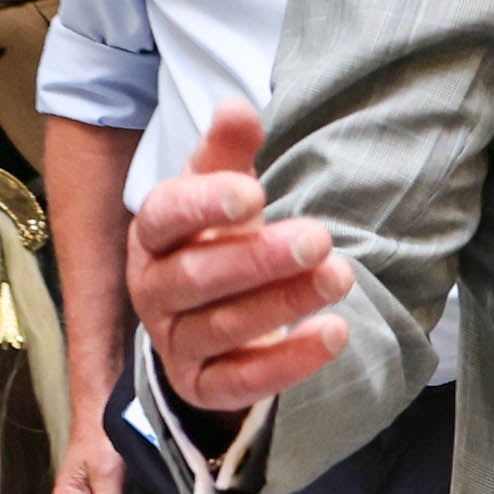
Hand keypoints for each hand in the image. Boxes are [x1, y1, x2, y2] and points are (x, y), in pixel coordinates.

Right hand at [130, 100, 354, 418]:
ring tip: (339, 277)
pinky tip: (334, 334)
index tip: (253, 192)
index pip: (164, 217)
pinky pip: (240, 382)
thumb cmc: (217, 241)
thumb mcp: (222, 193)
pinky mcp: (202, 386)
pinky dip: (288, 363)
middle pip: (195, 277)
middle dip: (258, 259)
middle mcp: (153, 291)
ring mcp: (175, 343)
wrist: (210, 320)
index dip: (203, 206)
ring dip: (283, 304)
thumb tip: (236, 107)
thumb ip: (228, 154)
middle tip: (318, 237)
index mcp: (153, 237)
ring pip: (221, 328)